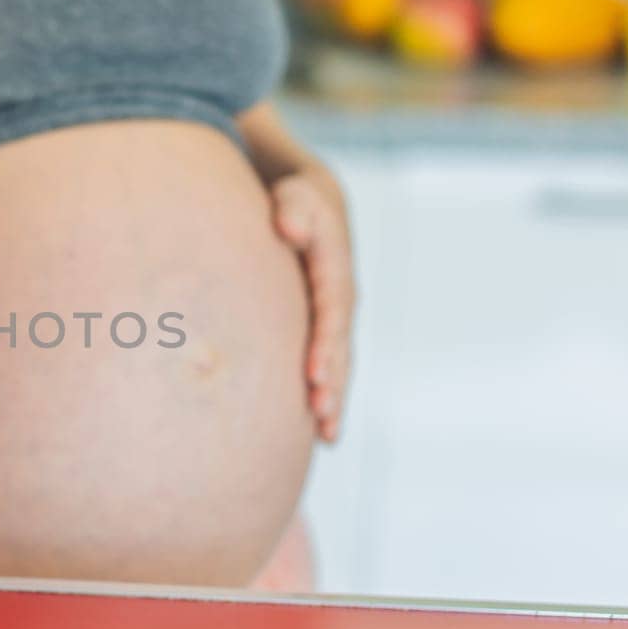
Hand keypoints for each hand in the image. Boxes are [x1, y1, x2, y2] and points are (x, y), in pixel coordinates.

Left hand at [270, 164, 355, 442]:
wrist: (307, 204)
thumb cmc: (293, 200)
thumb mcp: (294, 194)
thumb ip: (294, 209)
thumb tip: (288, 226)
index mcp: (334, 270)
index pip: (331, 311)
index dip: (325, 344)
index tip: (314, 376)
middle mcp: (340, 299)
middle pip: (339, 346)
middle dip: (334, 382)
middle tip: (321, 416)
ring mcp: (333, 316)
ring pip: (337, 362)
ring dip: (334, 398)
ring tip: (327, 434)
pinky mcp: (321, 329)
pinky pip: (325, 365)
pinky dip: (325, 395)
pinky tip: (319, 432)